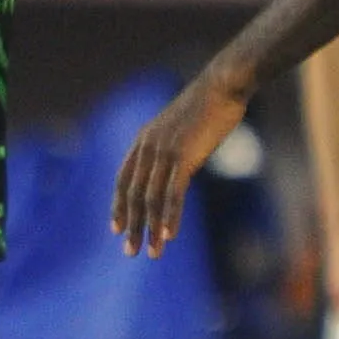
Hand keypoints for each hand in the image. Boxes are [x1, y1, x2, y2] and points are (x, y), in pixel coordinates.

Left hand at [111, 70, 251, 256]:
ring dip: (151, 229)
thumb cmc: (207, 105)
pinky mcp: (184, 156)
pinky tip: (169, 235)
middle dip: (132, 226)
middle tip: (130, 252)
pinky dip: (170, 216)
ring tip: (151, 253)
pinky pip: (173, 193)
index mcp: (144, 139)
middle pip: (133, 194)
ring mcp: (164, 151)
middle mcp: (148, 146)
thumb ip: (171, 147)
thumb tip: (174, 165)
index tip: (116, 229)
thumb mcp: (179, 126)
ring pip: (151, 199)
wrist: (222, 85)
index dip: (118, 206)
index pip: (123, 179)